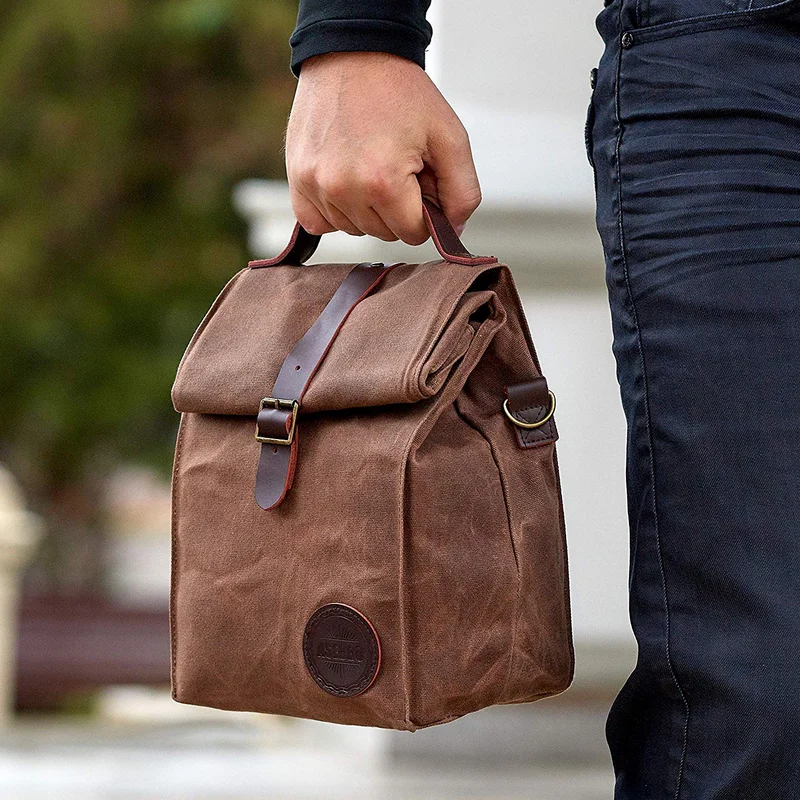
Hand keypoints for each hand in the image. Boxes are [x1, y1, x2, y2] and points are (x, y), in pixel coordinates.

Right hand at [285, 52, 480, 244]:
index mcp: (383, 182)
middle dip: (397, 207)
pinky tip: (345, 180)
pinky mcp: (297, 180)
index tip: (418, 174)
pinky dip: (335, 210)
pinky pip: (319, 223)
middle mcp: (343, 189)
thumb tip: (452, 231)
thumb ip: (462, 193)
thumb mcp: (450, 137)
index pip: (414, 234)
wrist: (352, 54)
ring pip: (354, 229)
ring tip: (369, 163)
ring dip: (367, 208)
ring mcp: (314, 185)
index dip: (424, 207)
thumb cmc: (401, 93)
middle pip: (384, 233)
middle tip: (395, 162)